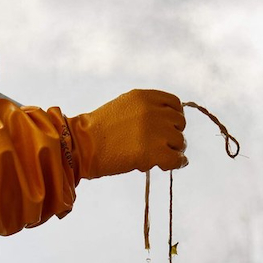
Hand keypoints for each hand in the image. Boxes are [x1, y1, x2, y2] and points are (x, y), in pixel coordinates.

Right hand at [67, 89, 187, 179]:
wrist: (83, 146)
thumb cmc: (98, 130)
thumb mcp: (124, 106)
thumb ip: (146, 110)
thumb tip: (166, 125)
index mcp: (145, 97)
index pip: (175, 104)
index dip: (175, 117)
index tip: (169, 127)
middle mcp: (153, 111)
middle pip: (180, 123)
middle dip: (173, 134)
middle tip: (162, 145)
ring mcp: (155, 131)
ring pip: (180, 142)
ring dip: (173, 150)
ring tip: (159, 157)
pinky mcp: (154, 152)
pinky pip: (177, 159)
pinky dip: (176, 163)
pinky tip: (167, 166)